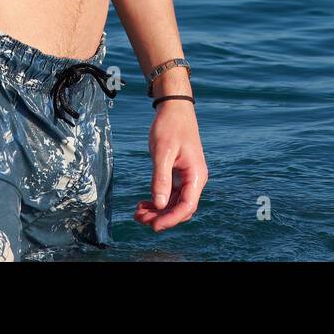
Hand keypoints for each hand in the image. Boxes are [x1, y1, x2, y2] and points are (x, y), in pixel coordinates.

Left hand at [135, 101, 207, 231]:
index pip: (187, 206)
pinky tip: (144, 203)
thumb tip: (160, 205)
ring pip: (175, 204)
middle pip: (181, 209)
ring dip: (158, 212)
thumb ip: (161, 179)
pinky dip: (158, 202)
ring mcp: (187, 177)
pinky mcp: (179, 174)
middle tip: (139, 218)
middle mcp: (194, 179)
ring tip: (138, 213)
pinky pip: (171, 195)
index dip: (170, 220)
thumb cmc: (170, 126)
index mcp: (195, 174)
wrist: (175, 108)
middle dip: (161, 218)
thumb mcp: (162, 152)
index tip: (153, 226)